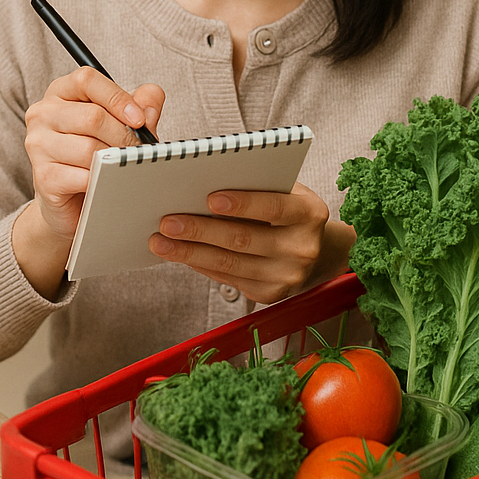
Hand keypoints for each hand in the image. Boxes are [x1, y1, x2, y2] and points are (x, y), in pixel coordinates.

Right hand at [12, 66, 164, 298]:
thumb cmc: (96, 155)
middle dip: (124, 135)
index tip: (139, 119)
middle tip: (140, 151)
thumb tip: (152, 97)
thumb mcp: (120, 125)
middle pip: (91, 116)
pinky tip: (109, 183)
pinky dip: (102, 180)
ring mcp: (38, 145)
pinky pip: (81, 176)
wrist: (72, 202)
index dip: (117, 97)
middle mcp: (43, 114)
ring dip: (115, 160)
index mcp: (60, 93)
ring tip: (126, 167)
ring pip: (88, 148)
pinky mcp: (43, 176)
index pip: (86, 79)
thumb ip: (139, 106)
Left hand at [147, 183, 354, 304]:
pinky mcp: (271, 294)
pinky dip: (201, 265)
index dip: (243, 203)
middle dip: (200, 230)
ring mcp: (288, 276)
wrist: (316, 249)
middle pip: (243, 239)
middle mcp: (302, 248)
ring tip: (161, 242)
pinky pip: (229, 279)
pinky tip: (181, 255)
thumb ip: (255, 185)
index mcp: (309, 213)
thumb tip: (202, 185)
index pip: (274, 207)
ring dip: (190, 253)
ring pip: (230, 264)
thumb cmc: (288, 210)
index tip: (209, 198)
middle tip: (167, 222)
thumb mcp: (283, 190)